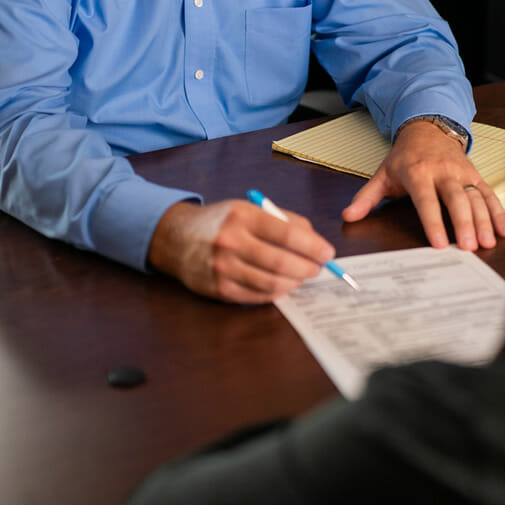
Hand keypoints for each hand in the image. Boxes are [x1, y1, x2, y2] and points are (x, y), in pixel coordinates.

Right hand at [147, 199, 335, 303]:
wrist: (177, 238)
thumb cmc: (221, 222)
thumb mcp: (248, 209)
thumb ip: (282, 220)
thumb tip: (314, 240)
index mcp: (242, 215)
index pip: (287, 233)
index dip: (312, 245)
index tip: (327, 253)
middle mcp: (231, 241)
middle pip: (281, 261)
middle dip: (308, 267)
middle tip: (319, 268)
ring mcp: (223, 268)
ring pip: (271, 281)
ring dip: (295, 282)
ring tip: (303, 276)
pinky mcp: (219, 289)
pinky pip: (257, 295)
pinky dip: (277, 292)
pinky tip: (284, 285)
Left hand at [342, 119, 504, 250]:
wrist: (427, 127)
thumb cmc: (404, 156)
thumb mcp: (382, 174)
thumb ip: (366, 197)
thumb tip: (348, 216)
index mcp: (418, 173)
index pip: (426, 200)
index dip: (432, 221)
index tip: (438, 243)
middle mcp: (443, 171)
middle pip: (456, 199)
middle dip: (463, 223)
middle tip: (468, 247)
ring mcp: (462, 172)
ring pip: (475, 197)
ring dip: (484, 221)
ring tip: (488, 242)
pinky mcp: (475, 175)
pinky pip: (489, 194)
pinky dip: (499, 212)